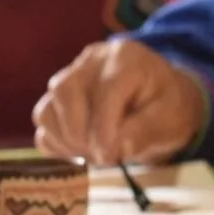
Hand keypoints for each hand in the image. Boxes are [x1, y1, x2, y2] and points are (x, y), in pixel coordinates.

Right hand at [32, 40, 205, 165]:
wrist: (160, 102)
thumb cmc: (168, 107)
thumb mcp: (170, 119)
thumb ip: (146, 131)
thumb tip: (119, 147)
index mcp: (126, 56)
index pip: (105, 90)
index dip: (103, 127)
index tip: (110, 156)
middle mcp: (92, 59)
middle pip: (66, 93)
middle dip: (81, 133)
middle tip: (102, 157)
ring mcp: (70, 75)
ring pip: (47, 108)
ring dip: (66, 140)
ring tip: (93, 154)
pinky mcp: (57, 96)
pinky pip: (43, 120)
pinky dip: (56, 141)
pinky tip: (81, 150)